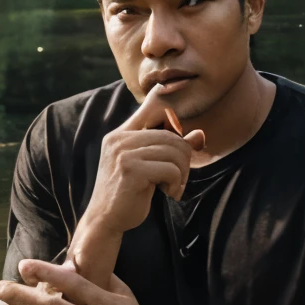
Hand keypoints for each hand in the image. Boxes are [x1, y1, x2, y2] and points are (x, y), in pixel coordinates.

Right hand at [84, 85, 205, 239]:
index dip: (167, 97)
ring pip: (174, 152)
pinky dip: (175, 183)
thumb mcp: (149, 168)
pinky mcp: (130, 169)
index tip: (181, 83)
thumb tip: (200, 135)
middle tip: (178, 179)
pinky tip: (167, 193)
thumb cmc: (128, 193)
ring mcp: (123, 153)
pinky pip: (170, 169)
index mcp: (122, 133)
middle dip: (184, 159)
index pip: (149, 107)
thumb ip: (169, 150)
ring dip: (181, 174)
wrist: (105, 220)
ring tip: (173, 187)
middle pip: (171, 136)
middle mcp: (120, 138)